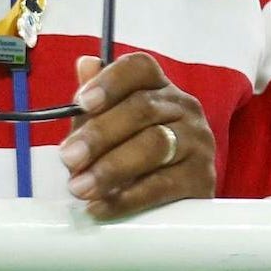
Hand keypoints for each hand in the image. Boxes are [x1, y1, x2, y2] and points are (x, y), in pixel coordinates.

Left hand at [60, 53, 215, 220]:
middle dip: (99, 134)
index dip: (110, 81)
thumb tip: (85, 64)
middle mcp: (184, 108)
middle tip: (68, 158)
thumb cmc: (136, 160)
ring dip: (111, 167)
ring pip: (154, 144)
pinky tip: (101, 206)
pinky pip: (162, 185)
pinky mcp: (202, 178)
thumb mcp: (110, 130)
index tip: (82, 103)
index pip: (139, 68)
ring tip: (80, 187)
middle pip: (142, 108)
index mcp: (160, 88)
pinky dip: (127, 197)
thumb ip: (95, 105)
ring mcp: (198, 142)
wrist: (174, 205)